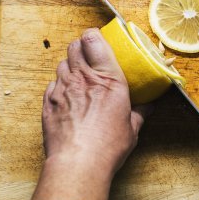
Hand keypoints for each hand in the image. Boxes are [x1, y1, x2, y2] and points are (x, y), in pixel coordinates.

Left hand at [27, 28, 149, 199]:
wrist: (77, 163)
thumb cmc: (107, 146)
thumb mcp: (132, 128)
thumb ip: (140, 112)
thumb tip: (150, 106)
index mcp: (108, 79)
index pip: (93, 40)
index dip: (93, 35)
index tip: (99, 39)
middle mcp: (83, 78)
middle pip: (74, 46)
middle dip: (81, 47)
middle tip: (89, 57)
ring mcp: (62, 89)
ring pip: (61, 63)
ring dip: (70, 66)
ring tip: (79, 78)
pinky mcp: (49, 103)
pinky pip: (52, 84)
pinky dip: (59, 86)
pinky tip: (67, 97)